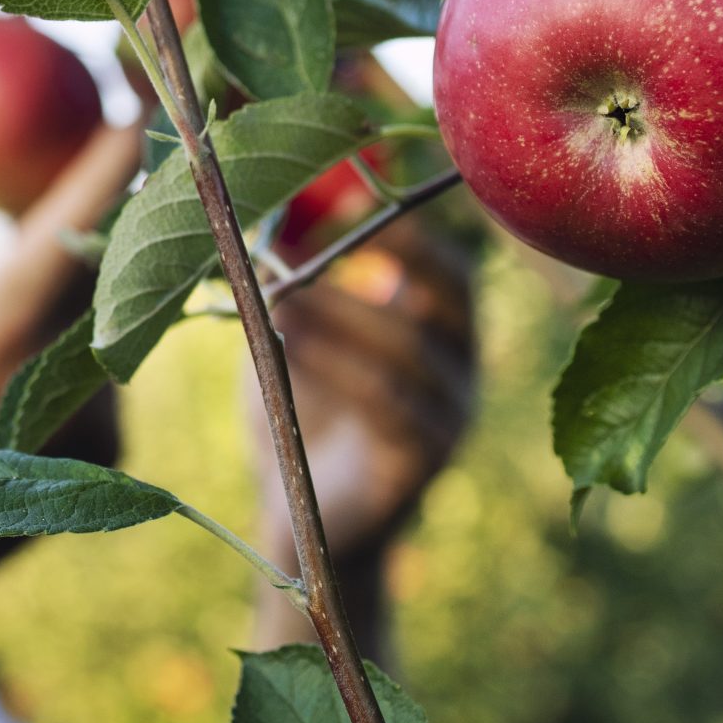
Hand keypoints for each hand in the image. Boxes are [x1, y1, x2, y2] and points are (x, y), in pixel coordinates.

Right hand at [0, 124, 143, 597]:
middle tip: (88, 165)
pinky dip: (68, 357)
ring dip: (71, 300)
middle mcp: (61, 370)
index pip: (70, 224)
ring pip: (101, 316)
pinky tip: (10, 399)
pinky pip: (100, 368)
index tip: (134, 104)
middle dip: (103, 213)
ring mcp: (95, 413)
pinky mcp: (114, 447)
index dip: (109, 158)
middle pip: (106, 260)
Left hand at [246, 219, 473, 566]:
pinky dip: (336, 369)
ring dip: (339, 316)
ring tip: (280, 296)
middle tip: (318, 241)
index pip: (452, 267)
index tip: (350, 204)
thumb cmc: (297, 412)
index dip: (411, 232)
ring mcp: (449, 417)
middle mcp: (459, 369)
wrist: (297, 517)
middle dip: (385, 261)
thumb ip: (291, 281)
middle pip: (448, 297)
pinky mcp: (422, 461)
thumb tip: (262, 208)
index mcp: (439, 330)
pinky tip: (288, 349)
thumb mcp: (292, 337)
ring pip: (406, 350)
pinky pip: (390, 405)